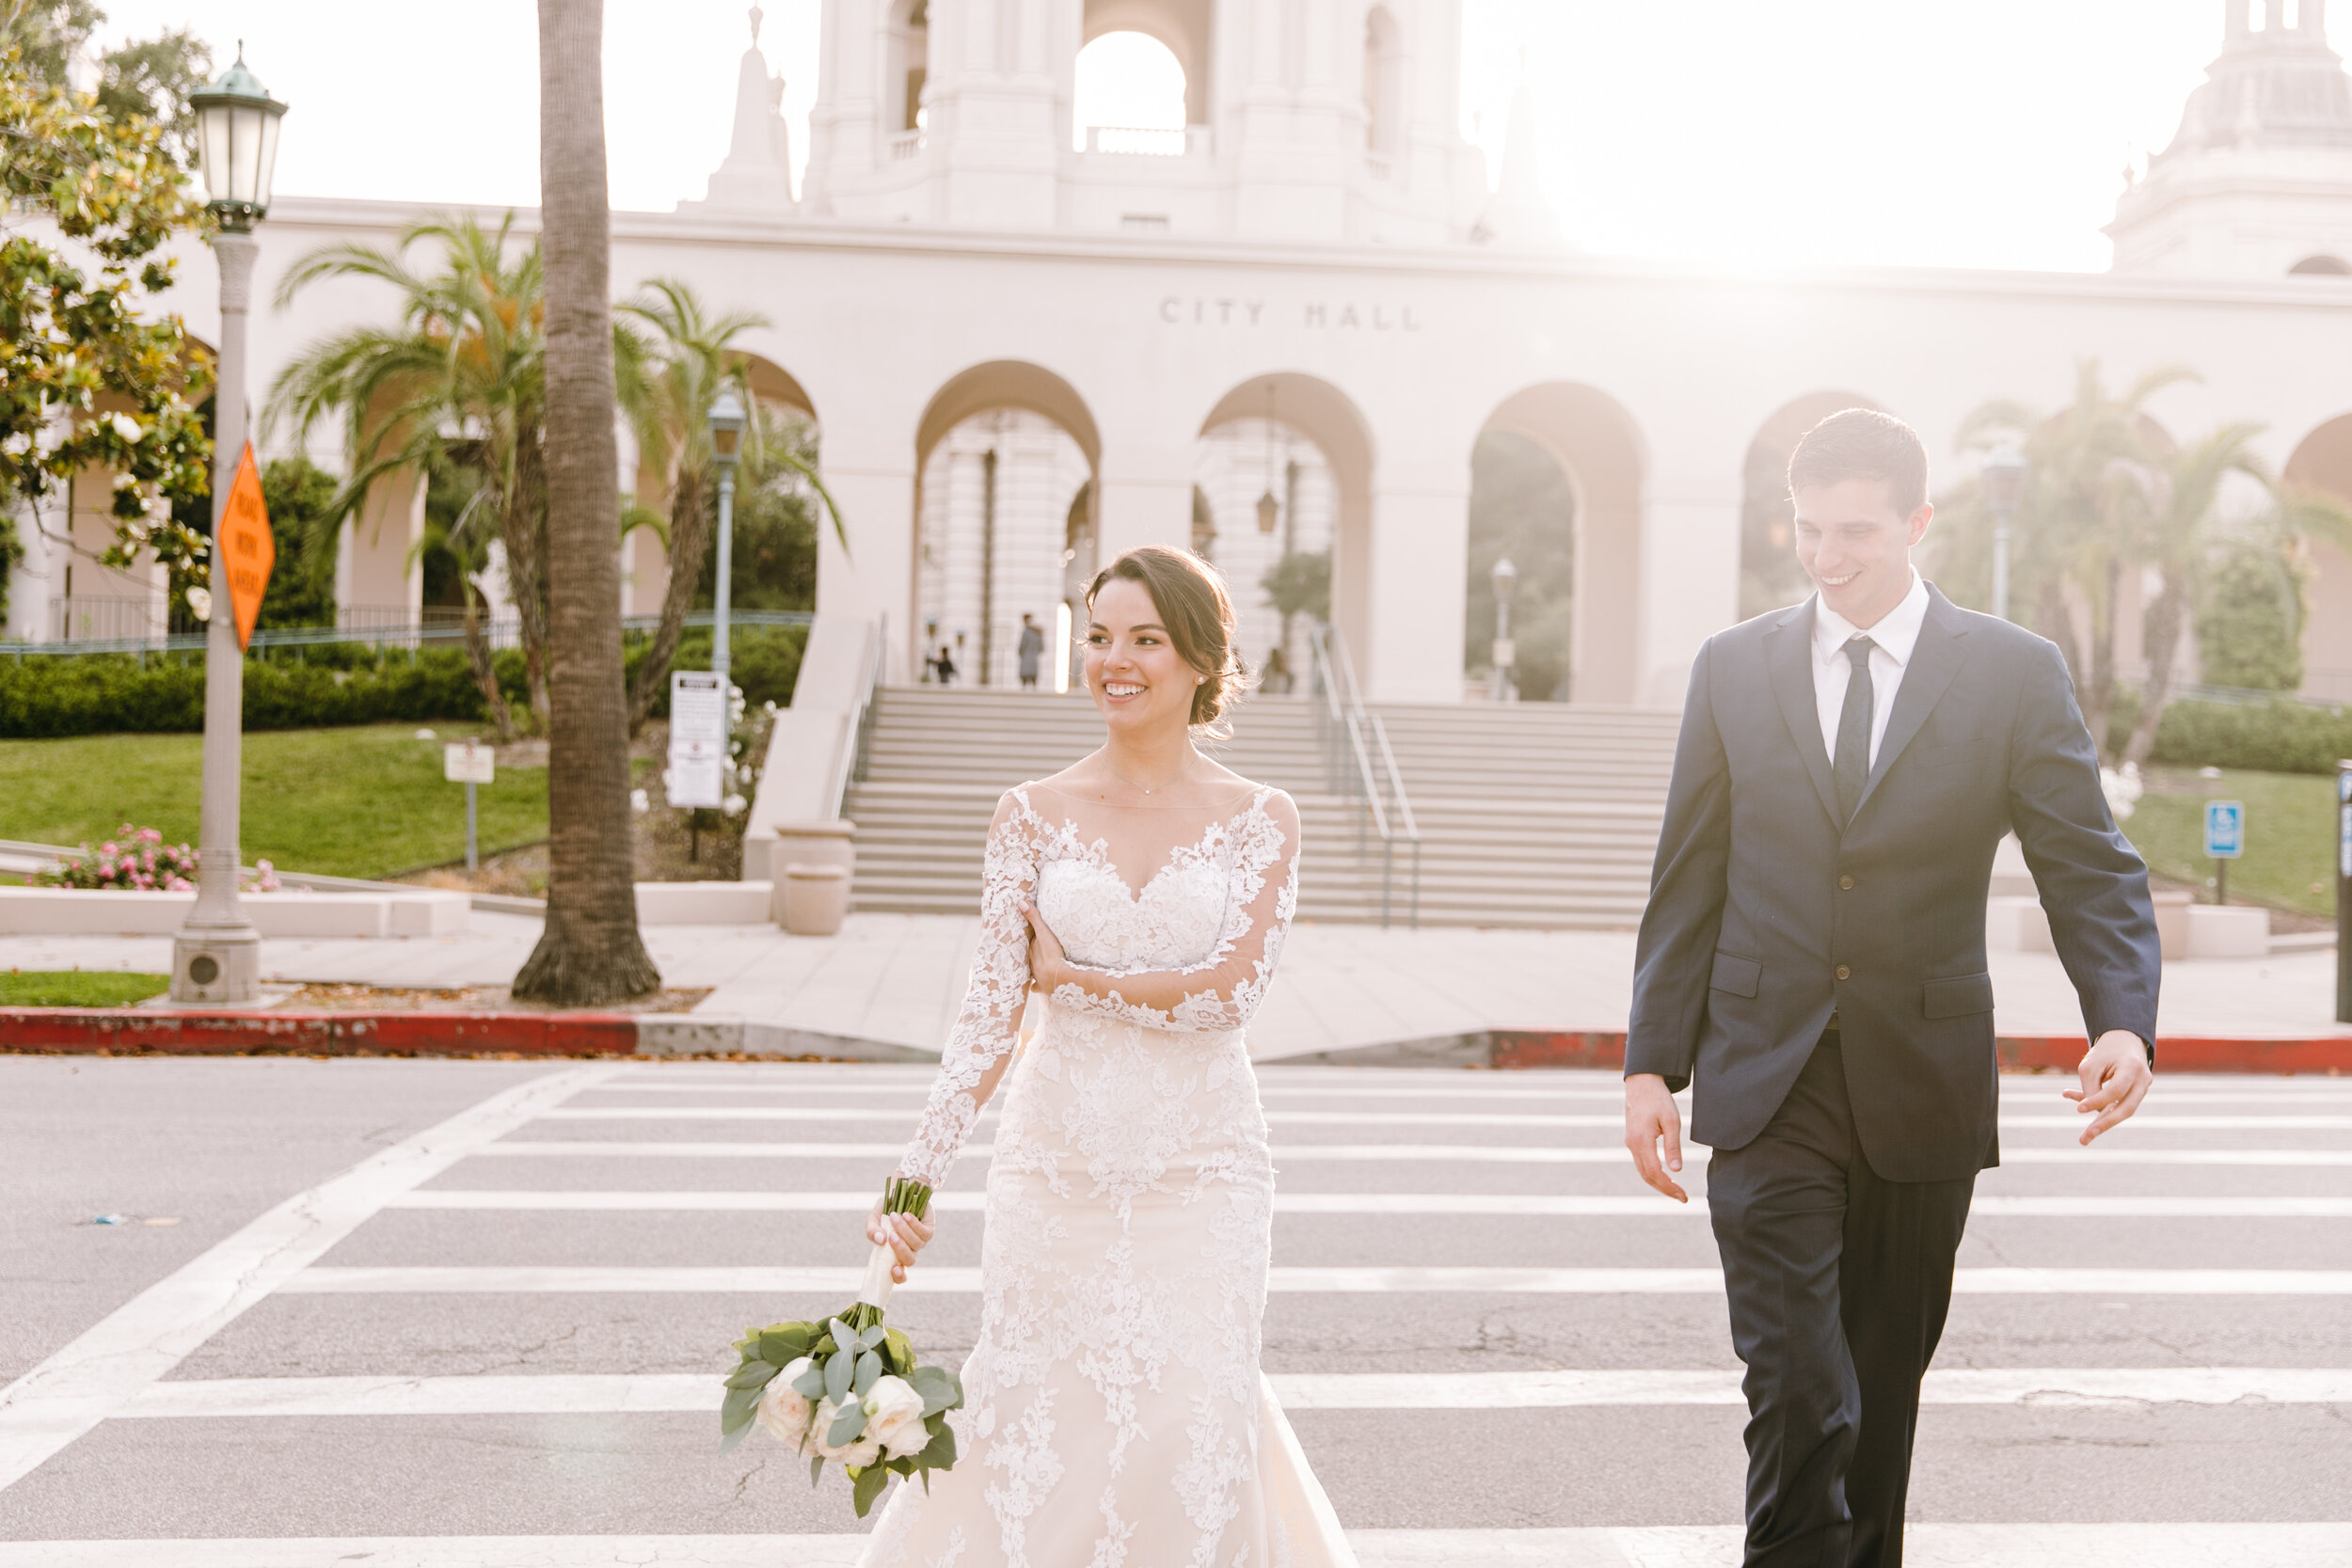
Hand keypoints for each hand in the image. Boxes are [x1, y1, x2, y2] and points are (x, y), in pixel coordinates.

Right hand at [866, 1202, 935, 1284]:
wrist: (900, 1190)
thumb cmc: (886, 1208)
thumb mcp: (874, 1219)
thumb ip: (872, 1230)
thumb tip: (879, 1240)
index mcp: (895, 1253)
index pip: (899, 1274)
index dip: (899, 1277)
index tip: (894, 1270)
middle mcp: (909, 1250)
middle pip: (910, 1260)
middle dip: (900, 1249)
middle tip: (891, 1236)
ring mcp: (920, 1241)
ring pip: (917, 1244)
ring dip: (905, 1231)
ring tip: (894, 1216)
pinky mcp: (929, 1229)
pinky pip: (925, 1233)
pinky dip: (914, 1224)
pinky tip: (906, 1215)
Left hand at [1022, 902, 1069, 992]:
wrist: (1058, 978)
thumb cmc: (1052, 954)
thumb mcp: (1044, 933)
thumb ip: (1033, 917)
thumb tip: (1019, 901)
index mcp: (1031, 950)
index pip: (1029, 943)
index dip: (1030, 939)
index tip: (1029, 936)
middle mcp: (1031, 963)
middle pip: (1029, 956)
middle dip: (1030, 953)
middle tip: (1031, 949)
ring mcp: (1037, 976)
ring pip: (1031, 970)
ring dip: (1032, 968)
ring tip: (1032, 965)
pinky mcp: (1043, 987)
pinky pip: (1037, 987)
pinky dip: (1036, 987)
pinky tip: (1034, 988)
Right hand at [1623, 1073, 1688, 1202]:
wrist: (1641, 1083)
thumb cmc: (1659, 1099)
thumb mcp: (1672, 1121)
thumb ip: (1673, 1146)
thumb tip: (1677, 1170)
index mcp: (1642, 1140)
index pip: (1655, 1172)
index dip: (1669, 1187)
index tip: (1683, 1196)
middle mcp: (1633, 1144)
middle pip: (1647, 1176)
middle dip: (1665, 1189)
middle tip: (1682, 1197)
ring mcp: (1631, 1143)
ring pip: (1643, 1171)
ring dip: (1658, 1183)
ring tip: (1675, 1190)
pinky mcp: (1632, 1140)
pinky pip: (1641, 1163)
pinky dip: (1653, 1173)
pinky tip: (1665, 1175)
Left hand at [2065, 1030, 2152, 1145]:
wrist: (2125, 1041)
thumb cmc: (2104, 1052)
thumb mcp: (2090, 1066)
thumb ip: (2090, 1089)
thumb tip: (2089, 1112)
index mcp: (2132, 1067)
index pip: (2116, 1090)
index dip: (2097, 1101)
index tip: (2078, 1109)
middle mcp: (2143, 1080)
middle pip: (2126, 1108)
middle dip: (2104, 1124)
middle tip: (2085, 1138)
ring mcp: (2143, 1089)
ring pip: (2124, 1111)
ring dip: (2103, 1124)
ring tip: (2084, 1138)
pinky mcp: (2137, 1094)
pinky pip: (2119, 1106)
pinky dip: (2102, 1110)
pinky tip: (2081, 1106)